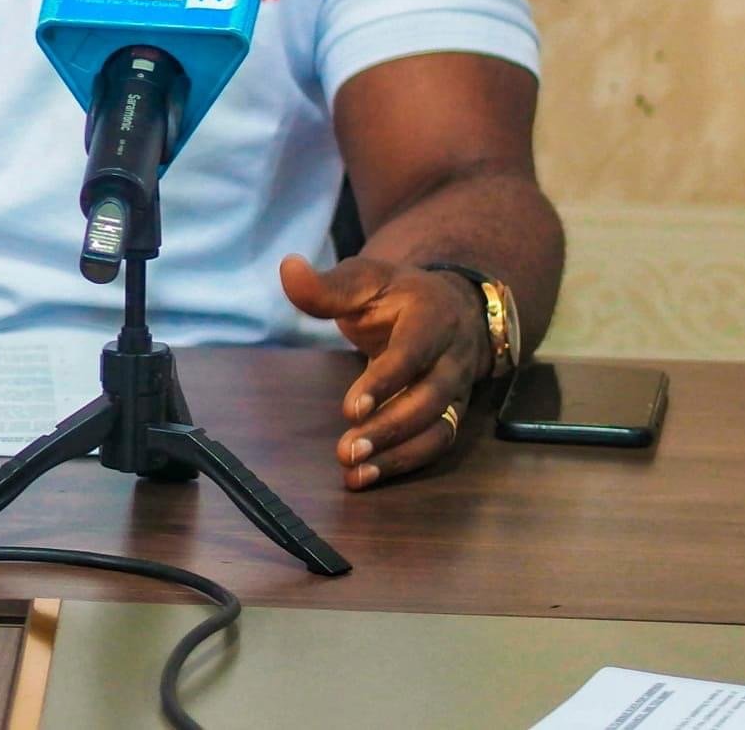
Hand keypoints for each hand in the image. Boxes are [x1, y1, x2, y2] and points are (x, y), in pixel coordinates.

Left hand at [279, 253, 489, 490]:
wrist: (452, 308)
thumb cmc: (397, 295)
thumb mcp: (364, 280)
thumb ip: (327, 286)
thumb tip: (288, 269)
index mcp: (431, 317)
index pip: (412, 352)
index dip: (385, 382)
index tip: (350, 409)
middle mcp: (451, 357)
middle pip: (428, 399)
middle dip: (388, 428)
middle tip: (346, 450)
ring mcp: (457, 389)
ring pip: (437, 429)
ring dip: (397, 455)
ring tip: (355, 471)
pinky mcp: (453, 414)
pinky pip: (436, 444)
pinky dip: (405, 464)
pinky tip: (367, 477)